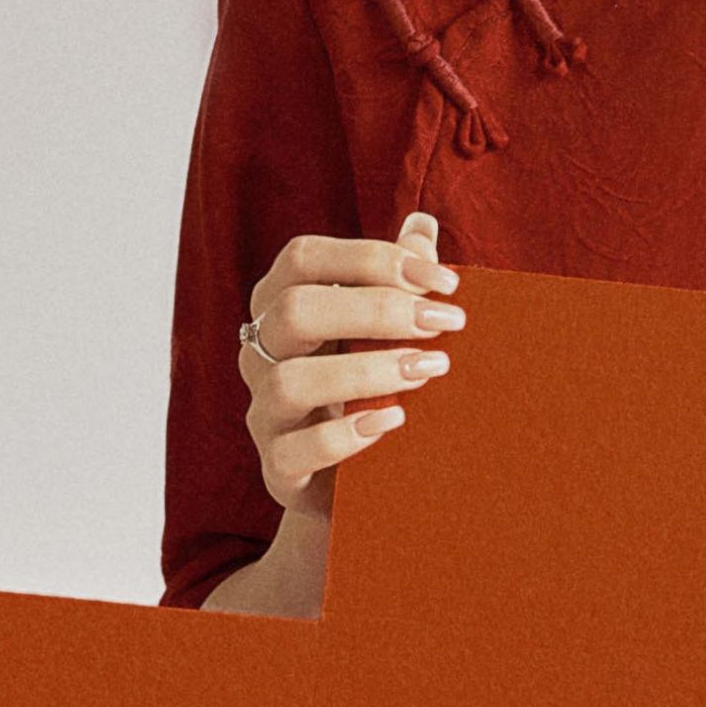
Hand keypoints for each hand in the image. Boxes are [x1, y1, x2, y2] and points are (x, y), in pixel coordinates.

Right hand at [236, 211, 465, 507]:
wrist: (351, 480)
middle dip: (377, 310)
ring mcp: (263, 410)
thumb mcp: (383, 332)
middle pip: (294, 309)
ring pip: (290, 380)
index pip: (303, 258)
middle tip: (444, 323)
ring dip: (367, 371)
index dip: (372, 258)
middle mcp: (261, 352)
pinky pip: (295, 451)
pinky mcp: (277, 467)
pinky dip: (346, 436)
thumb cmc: (367, 388)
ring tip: (428, 370)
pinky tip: (393, 423)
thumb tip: (422, 225)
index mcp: (280, 304)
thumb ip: (397, 281)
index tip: (442, 281)